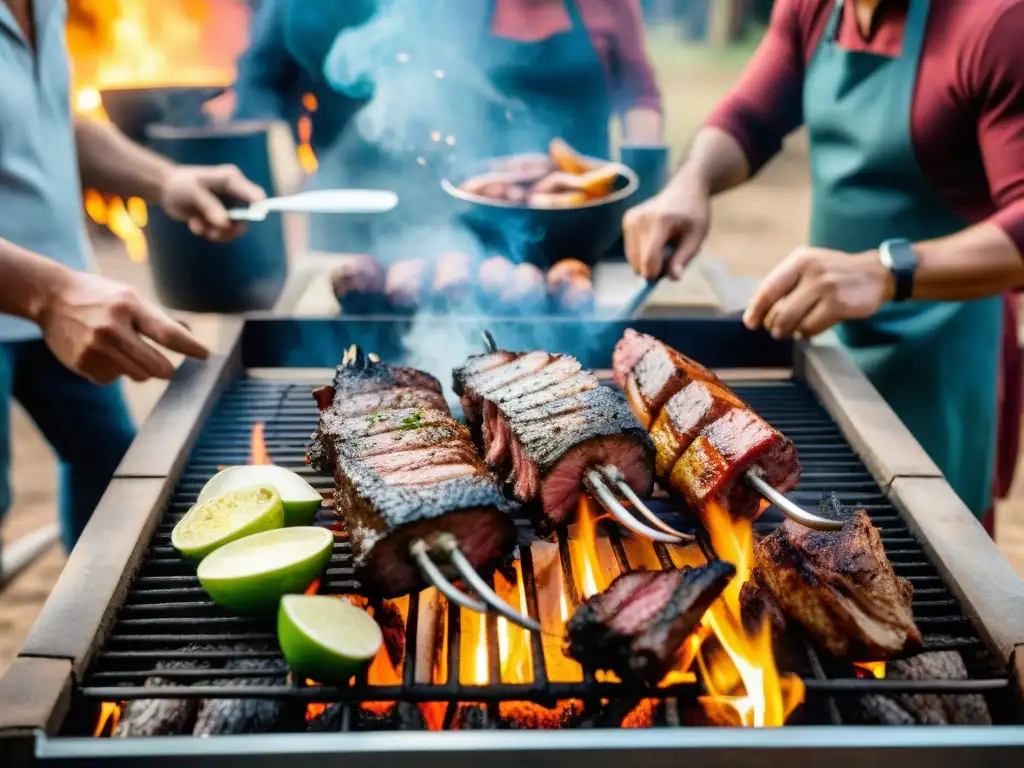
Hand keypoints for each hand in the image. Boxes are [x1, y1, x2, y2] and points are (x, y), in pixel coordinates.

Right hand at [35, 270, 209, 385]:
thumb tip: (189, 336)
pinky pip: (113, 379)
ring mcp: (96, 348)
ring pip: (138, 376)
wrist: (50, 297)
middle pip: (158, 367)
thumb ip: (158, 317)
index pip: (168, 333)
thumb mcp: (130, 296)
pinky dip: (114, 371)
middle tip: (167, 367)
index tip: (206, 356)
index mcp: (129, 306)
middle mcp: (112, 328)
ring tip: (122, 349)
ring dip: (138, 368)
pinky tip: (101, 353)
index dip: (191, 348)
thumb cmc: (100, 296)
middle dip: (167, 369)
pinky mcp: (83, 364)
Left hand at [159, 164, 265, 242]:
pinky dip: (208, 233)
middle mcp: (235, 193)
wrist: (165, 189)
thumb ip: (209, 206)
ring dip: (216, 233)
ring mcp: (229, 206)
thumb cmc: (179, 184)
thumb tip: (225, 223)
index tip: (252, 220)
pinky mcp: (221, 217)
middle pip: (248, 218)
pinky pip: (223, 233)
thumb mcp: (192, 192)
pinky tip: (194, 224)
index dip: (259, 209)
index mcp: (232, 180)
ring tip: (196, 225)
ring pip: (234, 229)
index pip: (256, 195)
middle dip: (230, 229)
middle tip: (212, 233)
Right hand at [623, 174, 710, 279]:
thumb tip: (674, 278)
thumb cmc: (695, 214)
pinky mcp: (627, 220)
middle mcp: (640, 219)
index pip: (649, 259)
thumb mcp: (697, 237)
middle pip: (639, 262)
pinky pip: (631, 251)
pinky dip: (643, 252)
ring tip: (664, 245)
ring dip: (648, 261)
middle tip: (672, 256)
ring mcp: (631, 219)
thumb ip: (684, 258)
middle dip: (654, 268)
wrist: (686, 188)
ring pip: (633, 259)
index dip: (656, 274)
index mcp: (660, 221)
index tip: (667, 276)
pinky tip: (656, 239)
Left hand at [743, 247, 895, 338]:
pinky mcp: (839, 305)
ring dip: (790, 331)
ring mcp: (826, 287)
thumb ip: (785, 282)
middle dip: (774, 326)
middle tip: (777, 331)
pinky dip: (806, 333)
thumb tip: (758, 310)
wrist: (875, 274)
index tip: (750, 323)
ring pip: (793, 322)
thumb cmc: (834, 273)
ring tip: (794, 330)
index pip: (769, 288)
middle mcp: (812, 271)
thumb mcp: (809, 265)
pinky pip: (811, 328)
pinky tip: (810, 328)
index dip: (756, 309)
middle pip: (779, 311)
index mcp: (799, 259)